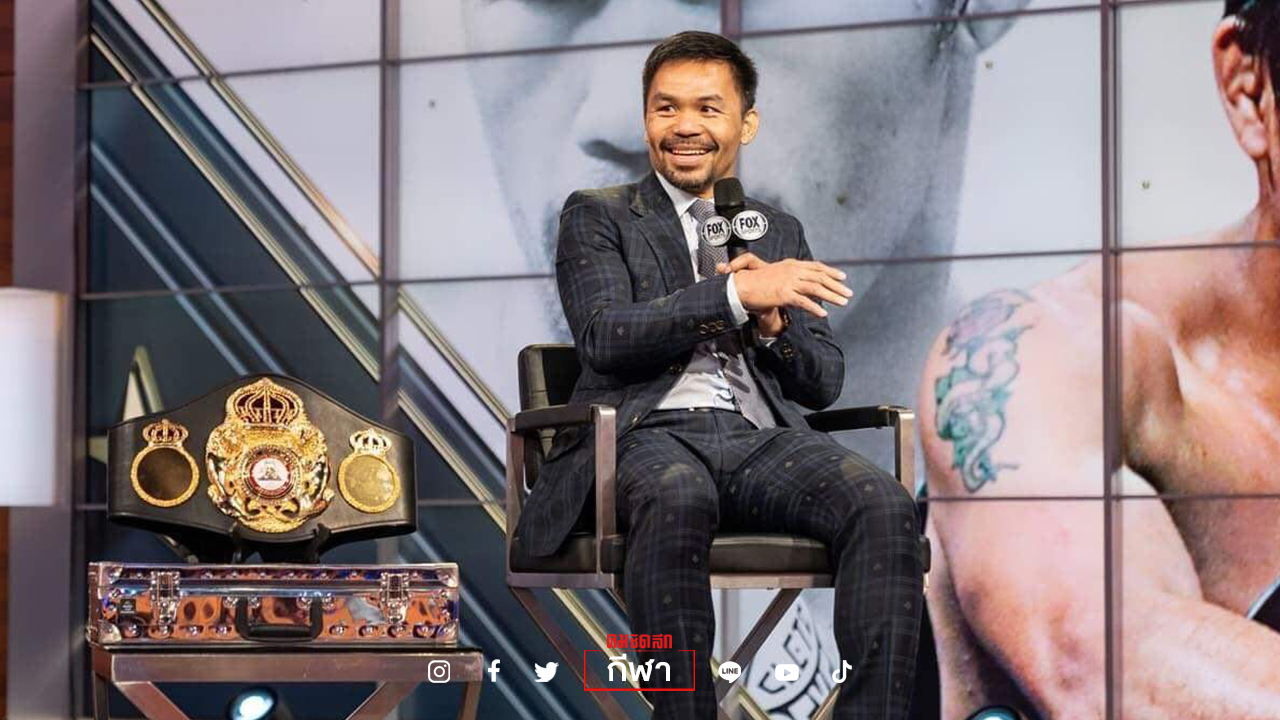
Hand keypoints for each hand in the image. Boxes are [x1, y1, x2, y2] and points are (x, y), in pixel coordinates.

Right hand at [716, 252, 851, 318]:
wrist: (739, 286)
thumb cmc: (752, 280)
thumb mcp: (772, 272)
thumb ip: (786, 274)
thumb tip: (798, 280)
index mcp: (790, 264)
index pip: (816, 266)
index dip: (831, 271)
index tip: (842, 277)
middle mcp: (792, 270)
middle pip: (820, 277)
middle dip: (836, 285)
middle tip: (848, 293)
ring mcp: (788, 282)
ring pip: (816, 288)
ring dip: (832, 296)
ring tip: (843, 302)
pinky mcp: (783, 294)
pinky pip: (803, 302)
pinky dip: (815, 308)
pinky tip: (823, 314)